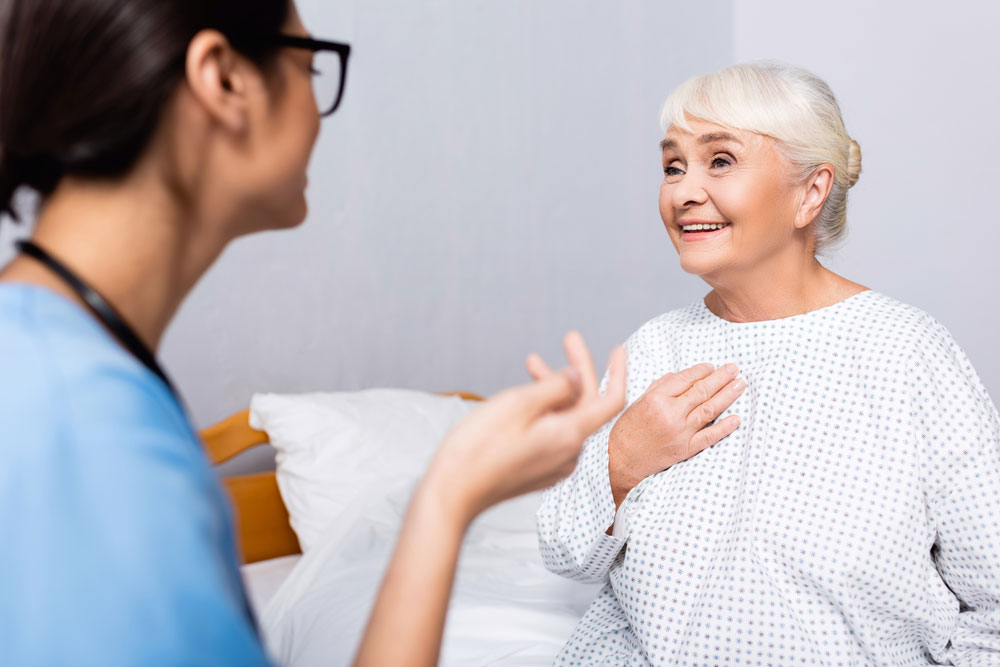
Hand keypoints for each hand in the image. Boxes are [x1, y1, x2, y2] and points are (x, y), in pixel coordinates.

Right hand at [424, 332, 626, 525]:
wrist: (451, 494)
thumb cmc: (479, 448)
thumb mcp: (518, 404)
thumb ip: (555, 387)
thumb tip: (576, 378)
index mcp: (570, 436)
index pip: (611, 401)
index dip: (618, 372)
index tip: (618, 350)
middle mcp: (569, 455)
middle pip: (586, 406)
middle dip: (577, 371)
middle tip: (568, 338)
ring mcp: (554, 466)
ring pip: (567, 418)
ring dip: (556, 389)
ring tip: (532, 363)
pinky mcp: (538, 471)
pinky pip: (553, 434)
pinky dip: (546, 411)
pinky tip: (526, 399)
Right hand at [607, 362, 743, 506]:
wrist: (621, 462)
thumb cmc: (627, 430)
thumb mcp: (637, 402)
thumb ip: (658, 387)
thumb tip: (678, 376)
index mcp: (656, 399)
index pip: (685, 379)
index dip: (701, 371)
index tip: (712, 366)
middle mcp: (670, 414)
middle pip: (702, 391)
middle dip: (720, 378)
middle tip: (734, 368)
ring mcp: (680, 432)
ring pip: (710, 410)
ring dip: (727, 396)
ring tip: (740, 384)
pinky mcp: (686, 449)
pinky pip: (709, 436)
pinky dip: (725, 427)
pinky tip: (737, 419)